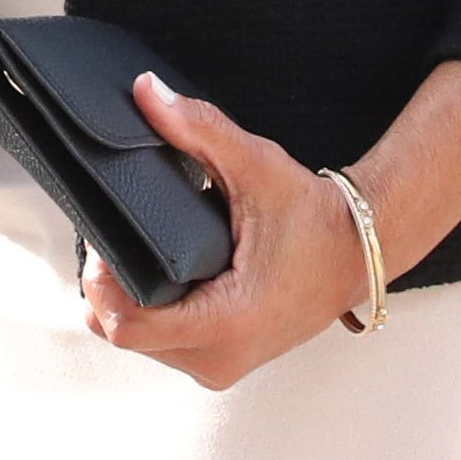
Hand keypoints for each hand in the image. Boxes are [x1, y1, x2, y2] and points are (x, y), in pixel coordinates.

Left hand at [79, 72, 377, 389]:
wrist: (358, 252)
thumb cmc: (314, 216)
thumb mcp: (255, 166)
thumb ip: (197, 129)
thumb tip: (146, 92)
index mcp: (228, 322)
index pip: (127, 326)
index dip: (102, 282)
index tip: (105, 242)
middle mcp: (221, 358)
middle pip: (122, 333)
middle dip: (111, 286)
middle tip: (119, 238)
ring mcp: (221, 366)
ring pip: (140, 342)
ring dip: (130, 299)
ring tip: (146, 251)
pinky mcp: (222, 362)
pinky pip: (163, 343)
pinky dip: (153, 309)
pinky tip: (164, 273)